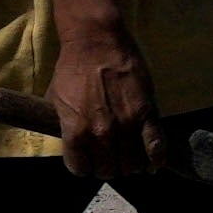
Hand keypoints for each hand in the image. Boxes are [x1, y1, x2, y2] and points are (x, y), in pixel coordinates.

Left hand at [45, 17, 162, 184]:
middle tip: (112, 158)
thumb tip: (71, 143)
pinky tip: (153, 163)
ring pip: (132, 164)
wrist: (96, 42)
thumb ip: (64, 126)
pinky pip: (156, 147)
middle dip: (109, 167)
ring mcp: (126, 124)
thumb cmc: (73, 68)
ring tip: (131, 157)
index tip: (90, 161)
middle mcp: (101, 133)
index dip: (85, 166)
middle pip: (108, 170)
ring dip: (131, 165)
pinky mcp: (147, 113)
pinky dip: (156, 159)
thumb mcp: (56, 100)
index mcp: (75, 131)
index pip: (81, 169)